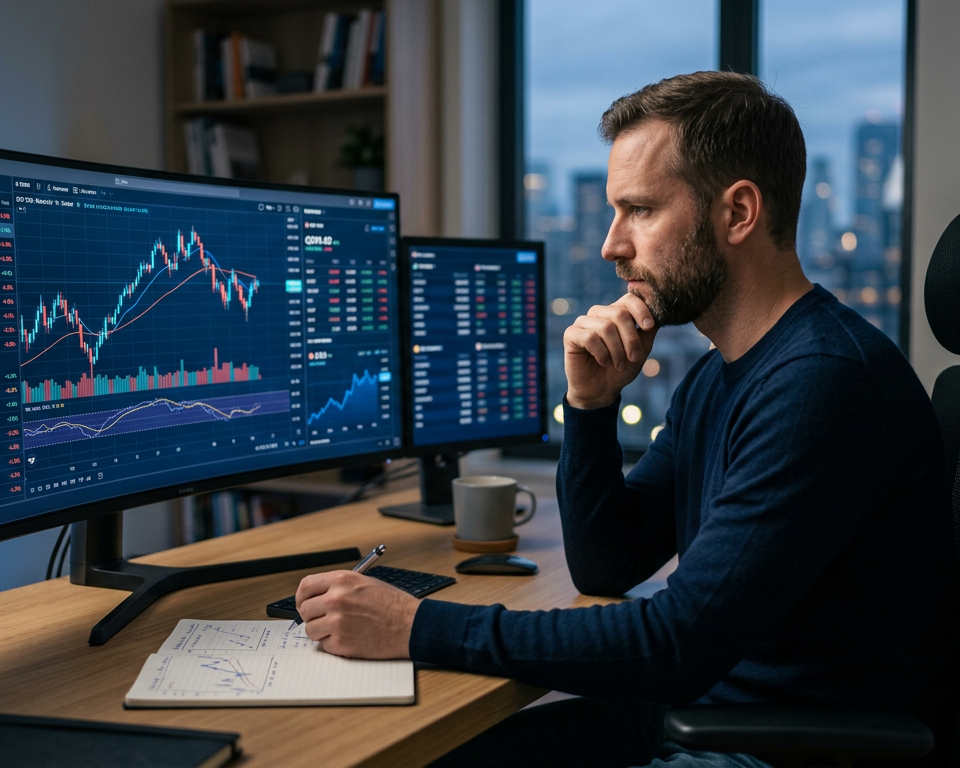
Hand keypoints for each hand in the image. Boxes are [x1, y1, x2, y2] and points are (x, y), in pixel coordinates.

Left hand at [296, 570, 419, 658]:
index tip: (305, 604)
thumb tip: (316, 596)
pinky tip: (351, 637)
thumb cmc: (392, 604)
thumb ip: (338, 586)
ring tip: (341, 629)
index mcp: (342, 580)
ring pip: (311, 630)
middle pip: (305, 610)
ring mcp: (338, 622)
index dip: (303, 597)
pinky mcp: (342, 643)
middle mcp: (337, 599)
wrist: (410, 624)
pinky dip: (334, 644)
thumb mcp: (364, 582)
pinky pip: (324, 645)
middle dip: (312, 616)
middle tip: (324, 620)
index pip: (305, 586)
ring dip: (321, 632)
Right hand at [562, 293, 656, 408]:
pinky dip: (601, 353)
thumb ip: (648, 332)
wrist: (601, 390)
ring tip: (619, 365)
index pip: (629, 299)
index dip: (641, 311)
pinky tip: (603, 362)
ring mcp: (583, 322)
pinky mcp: (571, 334)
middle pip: (619, 314)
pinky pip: (589, 337)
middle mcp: (599, 314)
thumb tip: (659, 314)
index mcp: (616, 313)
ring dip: (617, 350)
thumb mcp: (641, 350)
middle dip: (631, 338)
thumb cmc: (621, 369)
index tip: (648, 327)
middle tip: (634, 358)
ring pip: (606, 327)